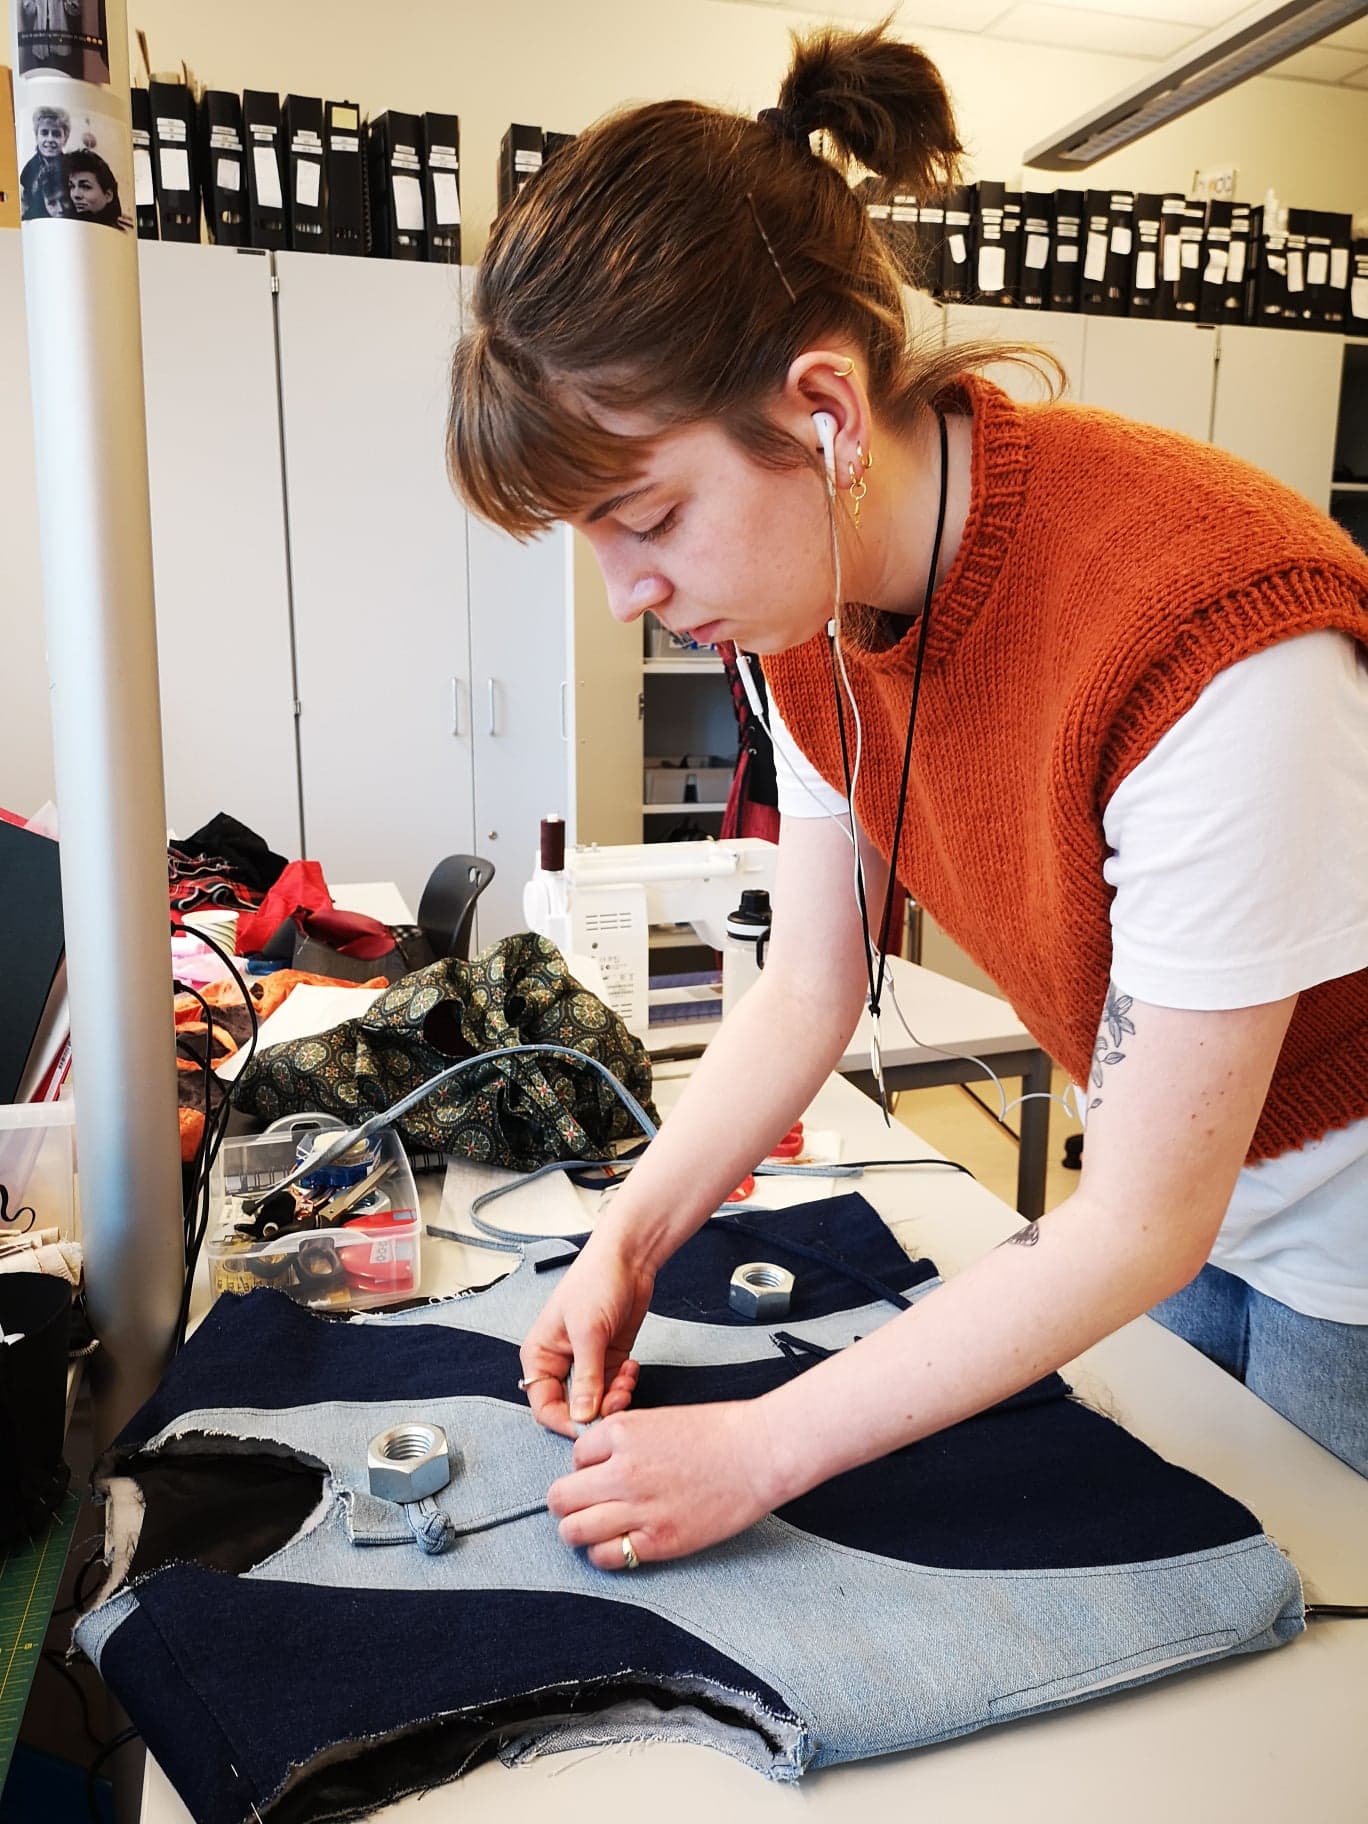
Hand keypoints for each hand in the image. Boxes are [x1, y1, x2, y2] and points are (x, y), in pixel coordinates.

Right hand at [519, 1225, 654, 1436]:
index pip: (544, 1406)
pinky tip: (631, 1367)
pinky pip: (613, 1387)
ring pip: (596, 1401)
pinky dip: (624, 1385)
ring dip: (615, 1397)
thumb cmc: (596, 1281)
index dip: (565, 1422)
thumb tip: (581, 1417)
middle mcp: (560, 1363)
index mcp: (540, 1355)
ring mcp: (586, 1362)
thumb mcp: (588, 1332)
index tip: (589, 1427)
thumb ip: (585, 1378)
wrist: (629, 1259)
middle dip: (597, 1409)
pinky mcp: (609, 1358)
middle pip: (572, 1408)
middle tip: (618, 1397)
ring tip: (627, 1378)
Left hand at [546, 1400, 783, 1568]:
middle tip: (586, 1506)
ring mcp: (638, 1508)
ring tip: (594, 1529)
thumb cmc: (717, 1432)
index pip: (575, 1456)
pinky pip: (606, 1556)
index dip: (588, 1466)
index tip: (604, 1472)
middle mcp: (621, 1470)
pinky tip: (620, 1543)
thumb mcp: (658, 1420)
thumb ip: (624, 1441)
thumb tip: (596, 1465)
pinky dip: (605, 1553)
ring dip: (578, 1531)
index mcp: (622, 1432)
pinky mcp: (658, 1540)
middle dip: (570, 1501)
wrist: (759, 1453)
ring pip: (572, 1530)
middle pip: (561, 1496)